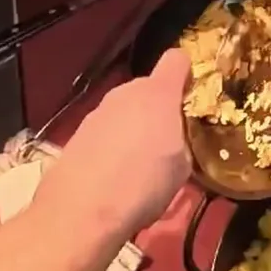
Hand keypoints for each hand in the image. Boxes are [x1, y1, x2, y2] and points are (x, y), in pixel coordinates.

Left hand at [31, 48, 191, 234]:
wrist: (81, 211)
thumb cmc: (143, 184)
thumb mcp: (182, 166)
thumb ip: (182, 140)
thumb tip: (176, 139)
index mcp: (158, 94)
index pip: (177, 59)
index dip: (187, 74)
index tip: (192, 97)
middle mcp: (126, 93)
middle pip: (149, 87)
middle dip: (160, 107)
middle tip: (168, 139)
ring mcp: (98, 111)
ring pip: (126, 109)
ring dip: (135, 126)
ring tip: (139, 162)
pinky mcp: (78, 132)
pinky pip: (107, 128)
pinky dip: (113, 142)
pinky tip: (114, 173)